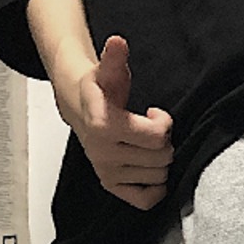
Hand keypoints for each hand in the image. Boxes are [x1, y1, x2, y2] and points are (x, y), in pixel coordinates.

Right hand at [58, 35, 172, 209]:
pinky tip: (150, 169)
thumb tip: (117, 43)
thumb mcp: (108, 70)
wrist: (80, 108)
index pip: (157, 137)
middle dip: (164, 141)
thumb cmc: (101, 90)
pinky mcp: (112, 187)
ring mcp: (108, 173)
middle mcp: (104, 154)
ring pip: (158, 177)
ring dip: (160, 160)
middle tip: (152, 130)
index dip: (164, 123)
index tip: (155, 114)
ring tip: (147, 145)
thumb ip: (114, 58)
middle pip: (162, 158)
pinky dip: (155, 187)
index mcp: (103, 126)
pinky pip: (146, 200)